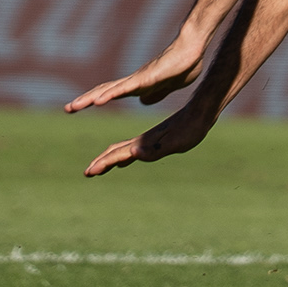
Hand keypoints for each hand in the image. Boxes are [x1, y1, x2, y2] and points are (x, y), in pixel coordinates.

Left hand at [66, 37, 206, 112]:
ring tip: (74, 106)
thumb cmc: (183, 64)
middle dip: (85, 99)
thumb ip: (154, 94)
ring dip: (91, 98)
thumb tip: (143, 101)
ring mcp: (139, 78)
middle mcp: (134, 80)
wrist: (193, 48)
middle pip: (104, 90)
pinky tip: (99, 101)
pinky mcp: (147, 78)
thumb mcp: (166, 86)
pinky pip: (126, 88)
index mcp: (138, 85)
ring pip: (111, 89)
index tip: (76, 107)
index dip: (94, 98)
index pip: (111, 92)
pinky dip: (111, 94)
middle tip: (67, 109)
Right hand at [83, 102, 217, 177]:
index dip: (103, 163)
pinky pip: (135, 150)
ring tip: (99, 168)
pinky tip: (124, 160)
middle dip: (101, 163)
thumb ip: (154, 150)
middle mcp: (143, 141)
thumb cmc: (190, 130)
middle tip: (87, 173)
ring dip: (109, 160)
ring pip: (123, 151)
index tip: (89, 172)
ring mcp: (149, 140)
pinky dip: (124, 157)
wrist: (200, 113)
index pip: (119, 154)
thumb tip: (133, 153)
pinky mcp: (156, 140)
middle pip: (116, 152)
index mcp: (144, 142)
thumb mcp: (173, 143)